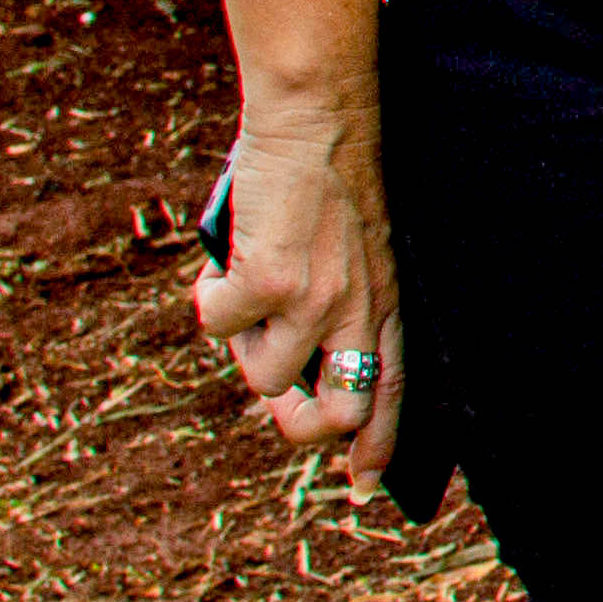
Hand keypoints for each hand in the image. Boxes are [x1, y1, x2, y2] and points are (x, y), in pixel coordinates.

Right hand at [188, 106, 403, 483]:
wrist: (319, 117)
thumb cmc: (329, 182)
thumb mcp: (352, 252)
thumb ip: (329, 307)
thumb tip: (281, 371)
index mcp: (389, 301)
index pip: (392, 392)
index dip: (377, 443)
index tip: (362, 483)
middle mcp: (360, 308)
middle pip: (331, 412)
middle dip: (295, 425)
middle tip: (271, 404)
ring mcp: (316, 300)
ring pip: (261, 374)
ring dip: (243, 339)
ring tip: (251, 287)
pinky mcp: (270, 282)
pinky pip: (219, 325)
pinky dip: (210, 297)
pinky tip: (225, 264)